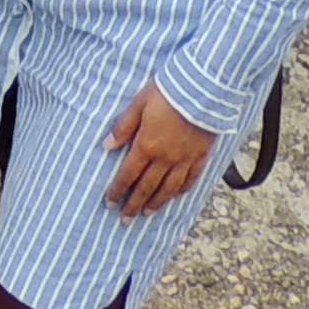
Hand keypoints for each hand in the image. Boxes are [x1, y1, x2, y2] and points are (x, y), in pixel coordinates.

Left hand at [101, 85, 218, 214]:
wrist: (203, 89)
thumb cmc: (167, 92)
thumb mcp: (138, 104)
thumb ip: (123, 127)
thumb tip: (106, 146)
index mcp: (146, 146)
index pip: (128, 174)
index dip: (118, 190)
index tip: (109, 203)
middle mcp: (165, 158)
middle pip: (147, 187)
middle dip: (134, 205)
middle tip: (126, 220)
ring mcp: (184, 159)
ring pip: (168, 189)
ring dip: (156, 203)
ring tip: (147, 213)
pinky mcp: (201, 155)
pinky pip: (191, 179)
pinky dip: (182, 190)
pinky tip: (175, 196)